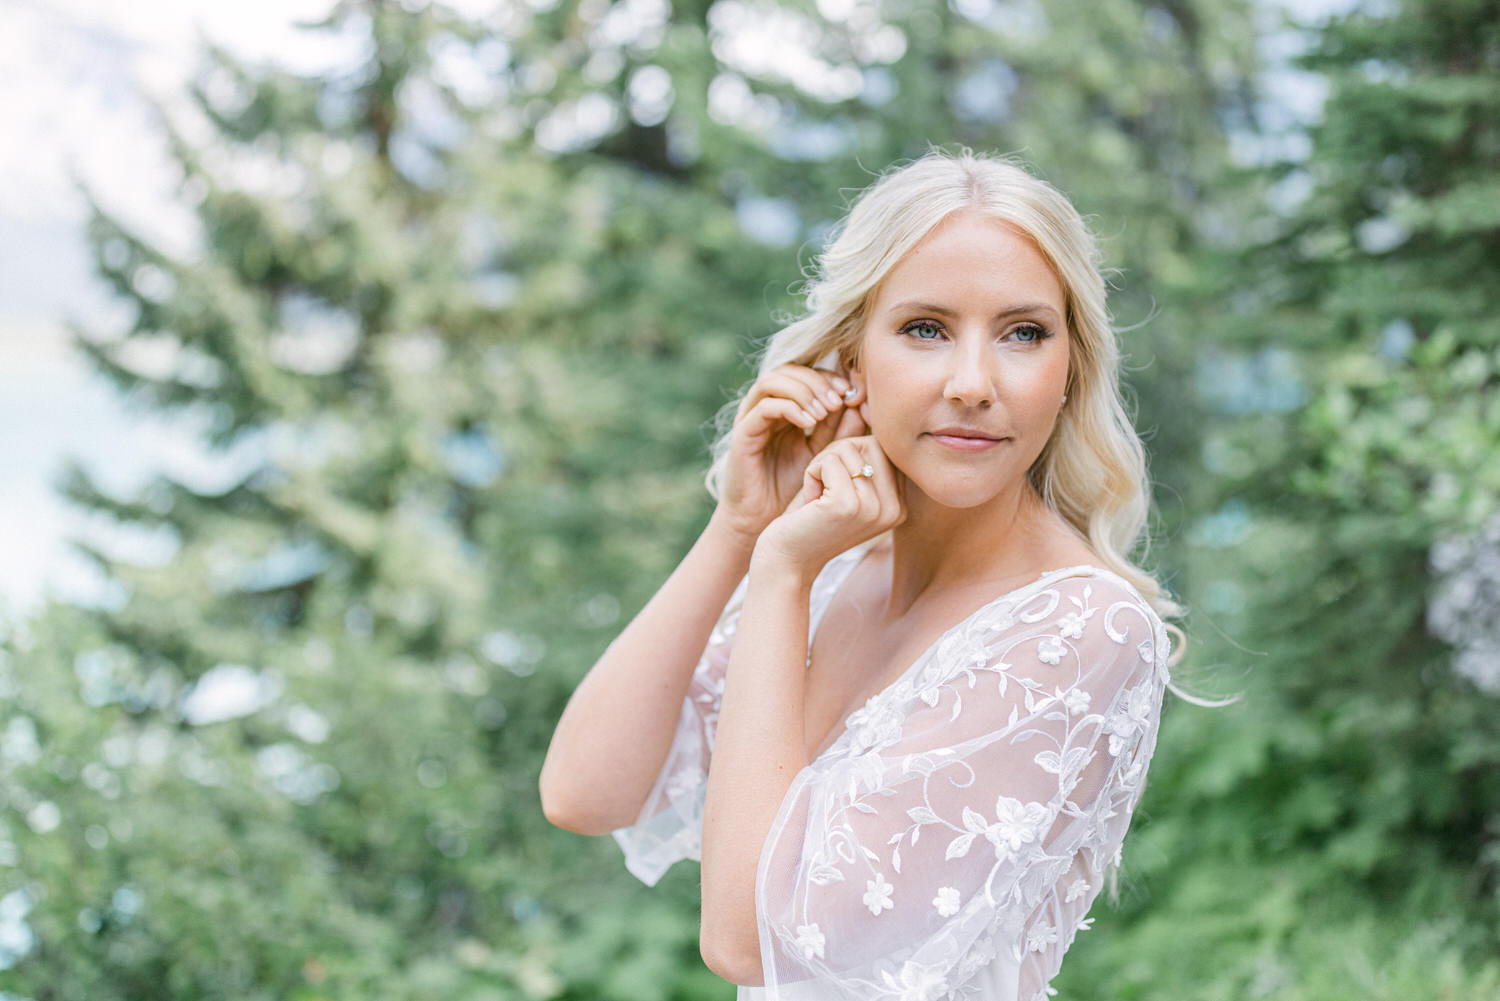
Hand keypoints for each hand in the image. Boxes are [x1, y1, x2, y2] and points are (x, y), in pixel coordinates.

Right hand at [715, 363, 866, 542]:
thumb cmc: (797, 492)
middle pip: (794, 369)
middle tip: (842, 398)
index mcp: (789, 409)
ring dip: (805, 389)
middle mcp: (768, 407)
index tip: (856, 393)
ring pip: (776, 379)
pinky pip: (763, 406)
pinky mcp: (742, 432)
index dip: (834, 377)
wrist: (765, 524)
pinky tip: (809, 422)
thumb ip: (843, 429)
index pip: (811, 375)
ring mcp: (752, 417)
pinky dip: (789, 407)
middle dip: (821, 380)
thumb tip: (864, 401)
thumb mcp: (827, 455)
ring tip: (826, 409)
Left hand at [753, 435, 905, 575]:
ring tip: (817, 498)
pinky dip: (811, 474)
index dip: (849, 455)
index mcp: (901, 504)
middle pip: (868, 442)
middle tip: (823, 489)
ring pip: (847, 448)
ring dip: (821, 465)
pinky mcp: (848, 505)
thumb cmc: (811, 519)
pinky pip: (828, 460)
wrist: (787, 561)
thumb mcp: (845, 485)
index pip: (883, 446)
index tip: (834, 487)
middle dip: (835, 456)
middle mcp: (896, 508)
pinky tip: (809, 502)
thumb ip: (864, 457)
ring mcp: (875, 508)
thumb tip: (865, 403)